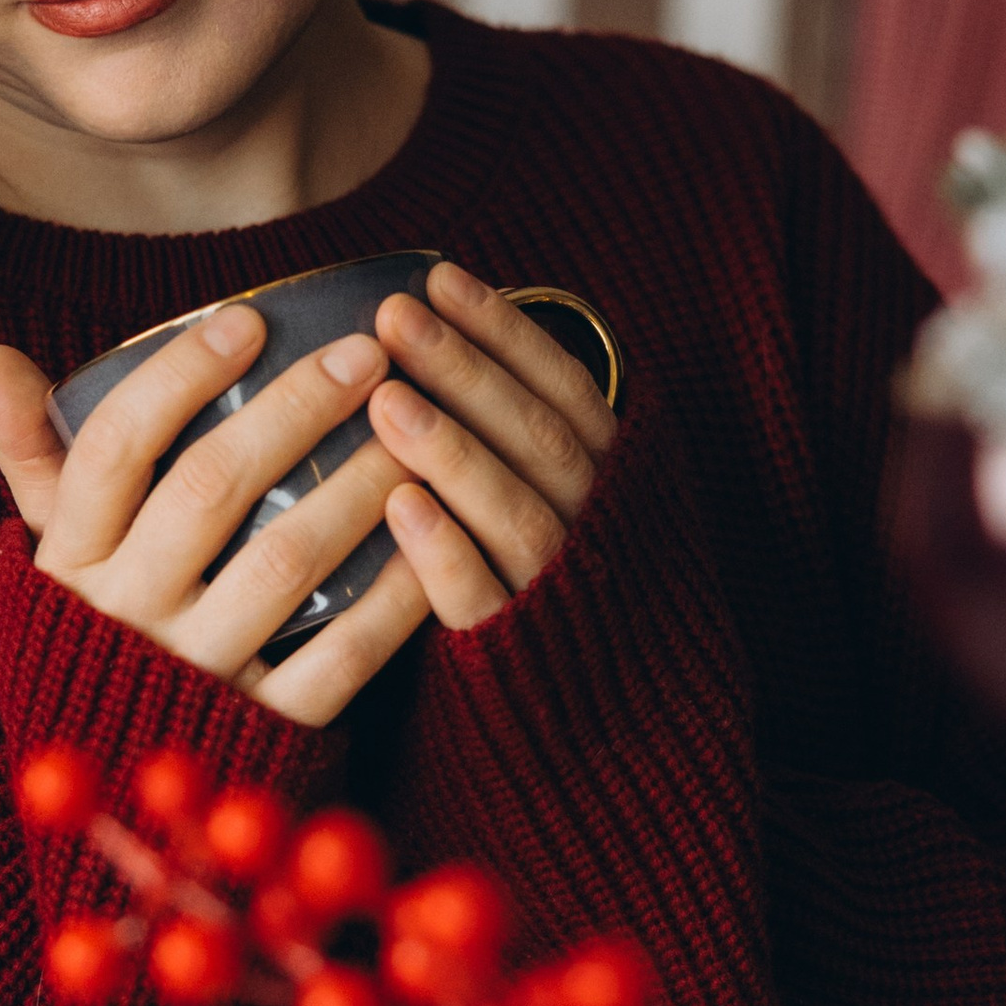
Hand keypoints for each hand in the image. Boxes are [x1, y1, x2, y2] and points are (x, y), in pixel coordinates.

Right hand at [0, 305, 434, 727]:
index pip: (113, 448)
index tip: (248, 321)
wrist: (120, 789)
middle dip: (293, 409)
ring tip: (409, 431)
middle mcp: (125, 613)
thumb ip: (33, 457)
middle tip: (365, 354)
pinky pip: (341, 657)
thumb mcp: (52, 554)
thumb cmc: (96, 633)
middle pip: (208, 489)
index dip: (178, 377)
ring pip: (283, 563)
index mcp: (70, 558)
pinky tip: (430, 536)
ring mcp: (197, 674)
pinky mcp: (264, 731)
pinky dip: (393, 596)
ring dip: (355, 488)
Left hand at [364, 258, 615, 629]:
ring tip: (387, 401)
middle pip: (543, 439)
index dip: (505, 332)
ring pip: (523, 515)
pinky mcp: (517, 660)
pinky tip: (400, 504)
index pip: (566, 389)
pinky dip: (448, 551)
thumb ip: (515, 432)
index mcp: (617, 482)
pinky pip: (488, 601)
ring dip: (455, 452)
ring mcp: (565, 596)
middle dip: (468, 372)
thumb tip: (436, 328)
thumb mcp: (550, 498)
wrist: (591, 727)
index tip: (438, 278)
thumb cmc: (540, 587)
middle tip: (397, 317)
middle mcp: (602, 532)